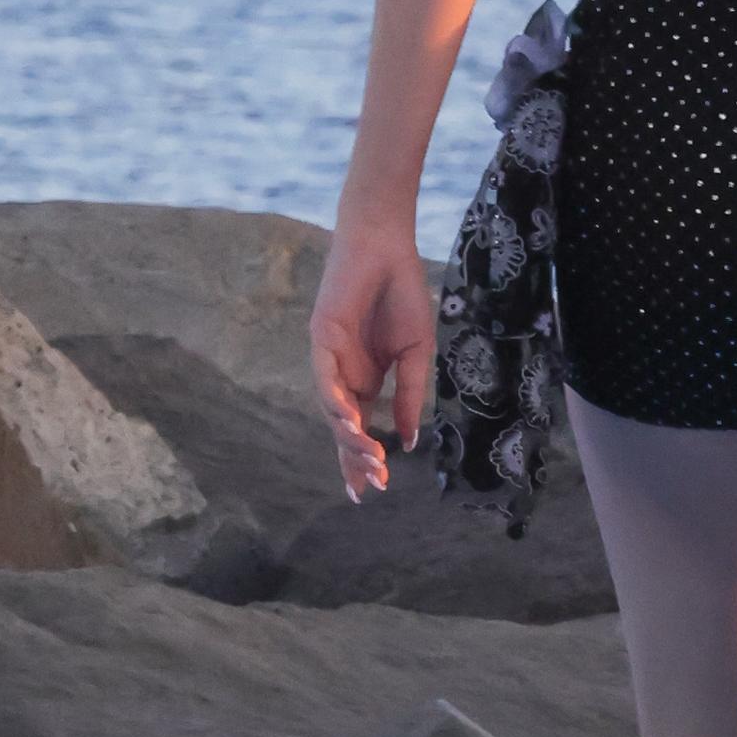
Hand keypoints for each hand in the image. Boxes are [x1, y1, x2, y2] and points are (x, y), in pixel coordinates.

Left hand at [310, 226, 436, 501]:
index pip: (360, 428)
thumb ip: (409, 396)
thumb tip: (407, 440)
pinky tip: (348, 419)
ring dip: (349, 434)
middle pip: (342, 427)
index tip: (376, 488)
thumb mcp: (415, 354)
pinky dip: (334, 398)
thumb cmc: (402, 295)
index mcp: (366, 380)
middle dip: (354, 458)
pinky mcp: (321, 337)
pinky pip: (324, 375)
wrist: (388, 248)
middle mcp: (343, 375)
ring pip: (333, 407)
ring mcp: (330, 358)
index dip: (364, 458)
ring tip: (369, 456)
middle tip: (368, 488)